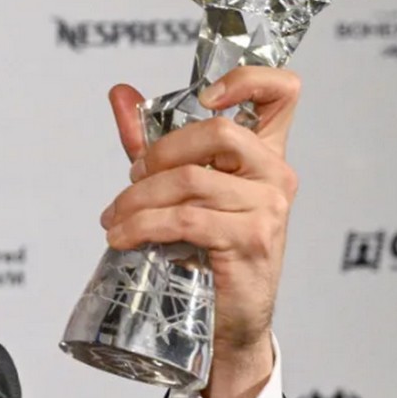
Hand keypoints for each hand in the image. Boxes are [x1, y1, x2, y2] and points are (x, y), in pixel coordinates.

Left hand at [99, 67, 300, 397]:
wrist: (225, 319)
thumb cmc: (202, 247)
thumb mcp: (177, 186)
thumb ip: (151, 138)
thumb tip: (120, 92)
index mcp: (264, 153)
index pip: (282, 92)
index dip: (246, 79)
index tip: (205, 97)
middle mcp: (275, 174)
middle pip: (218, 132)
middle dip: (159, 152)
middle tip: (132, 180)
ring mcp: (268, 208)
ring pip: (191, 181)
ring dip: (137, 198)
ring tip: (114, 219)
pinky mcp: (250, 240)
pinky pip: (186, 220)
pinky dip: (142, 225)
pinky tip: (121, 237)